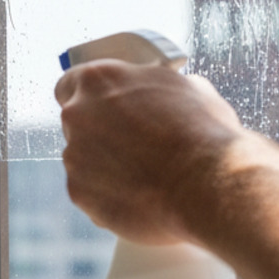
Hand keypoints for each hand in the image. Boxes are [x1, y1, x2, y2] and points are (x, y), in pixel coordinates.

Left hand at [54, 61, 243, 244]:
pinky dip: (109, 197)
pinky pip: (90, 193)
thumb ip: (159, 87)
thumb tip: (165, 94)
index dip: (87, 98)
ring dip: (104, 167)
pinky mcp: (79, 192)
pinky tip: (140, 199)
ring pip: (83, 160)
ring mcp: (74, 155)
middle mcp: (77, 113)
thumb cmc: (203, 133)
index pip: (70, 84)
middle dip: (99, 134)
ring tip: (145, 178)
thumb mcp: (189, 88)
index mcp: (98, 80)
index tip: (100, 109)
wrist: (208, 186)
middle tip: (132, 148)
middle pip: (77, 123)